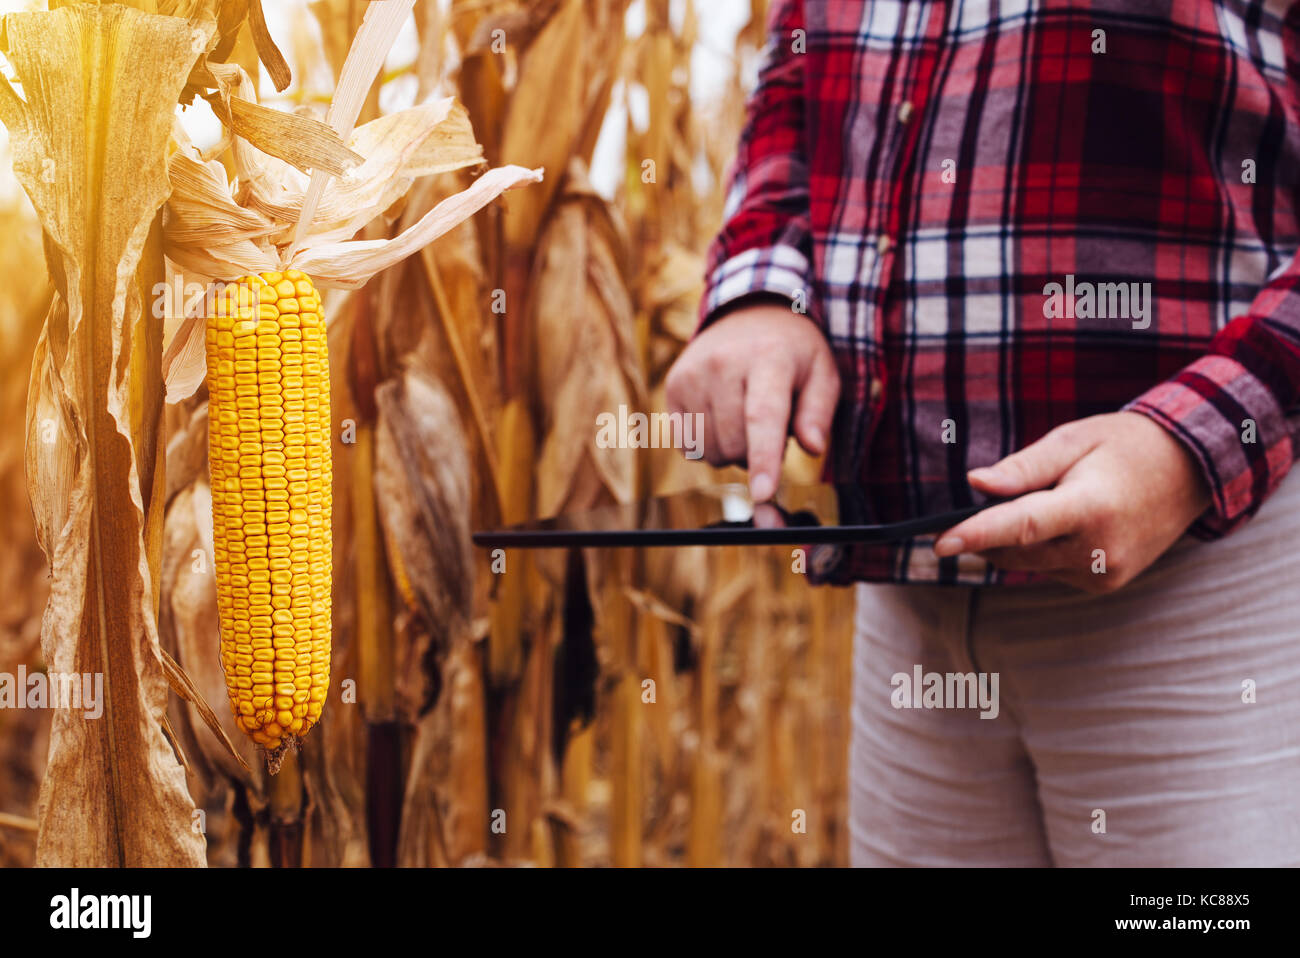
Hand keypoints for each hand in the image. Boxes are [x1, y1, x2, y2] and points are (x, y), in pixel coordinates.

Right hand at [665, 303, 839, 500]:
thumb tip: (813, 447)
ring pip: (710, 451)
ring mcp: (692, 374)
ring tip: (744, 417)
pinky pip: (688, 445)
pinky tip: (721, 417)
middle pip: (735, 443)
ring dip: (732, 450)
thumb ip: (819, 413)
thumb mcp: (822, 373)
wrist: (748, 313)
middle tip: (771, 425)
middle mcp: (723, 363)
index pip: (762, 417)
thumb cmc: (792, 353)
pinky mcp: (673, 386)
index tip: (763, 493)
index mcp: (768, 358)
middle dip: (756, 453)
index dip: (763, 460)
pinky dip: (708, 444)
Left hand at [933, 412, 1211, 592]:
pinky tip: (1069, 523)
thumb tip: (975, 483)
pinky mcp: (1106, 584)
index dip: (976, 535)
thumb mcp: (1074, 440)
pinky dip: (1044, 550)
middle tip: (995, 497)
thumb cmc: (1127, 446)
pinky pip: (1052, 570)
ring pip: (1030, 564)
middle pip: (1016, 550)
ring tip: (1053, 500)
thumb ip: (1023, 467)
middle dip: (990, 530)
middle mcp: (1099, 548)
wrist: (1193, 470)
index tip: (938, 544)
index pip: (1021, 527)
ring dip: (1020, 540)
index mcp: (1091, 507)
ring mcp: (1105, 573)